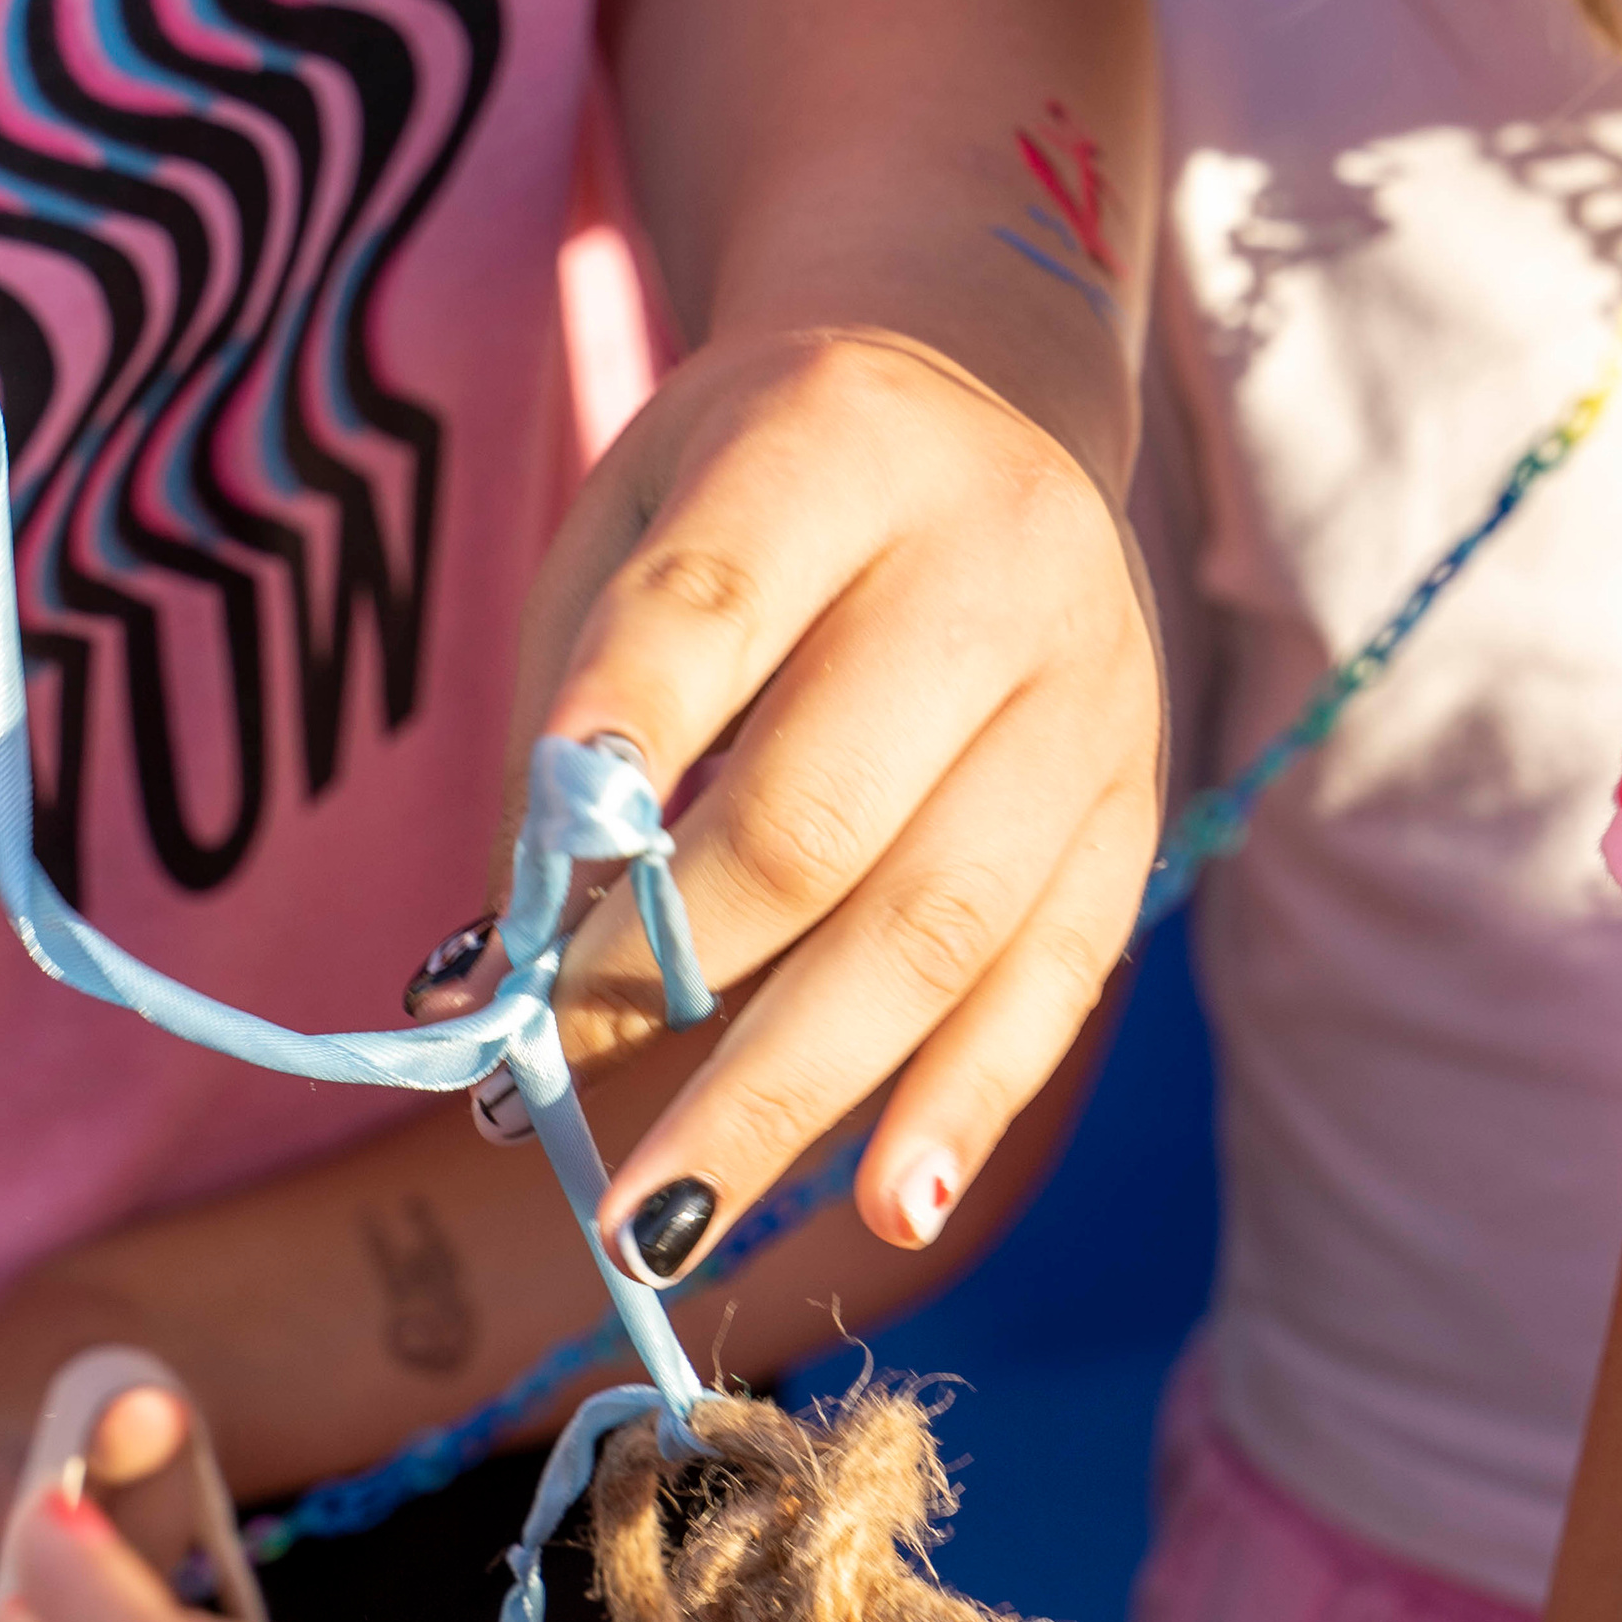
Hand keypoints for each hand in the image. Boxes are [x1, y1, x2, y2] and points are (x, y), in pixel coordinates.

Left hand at [441, 326, 1158, 1279]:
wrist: (987, 391)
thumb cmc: (755, 494)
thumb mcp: (628, 527)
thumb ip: (560, 728)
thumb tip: (487, 982)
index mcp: (835, 448)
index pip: (709, 613)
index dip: (616, 752)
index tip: (515, 906)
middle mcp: (992, 564)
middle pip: (818, 820)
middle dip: (659, 990)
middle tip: (526, 1109)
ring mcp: (1088, 698)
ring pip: (930, 933)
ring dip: (780, 1100)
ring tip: (656, 1231)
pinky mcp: (1135, 811)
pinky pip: (1052, 988)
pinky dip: (960, 1111)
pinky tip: (887, 1214)